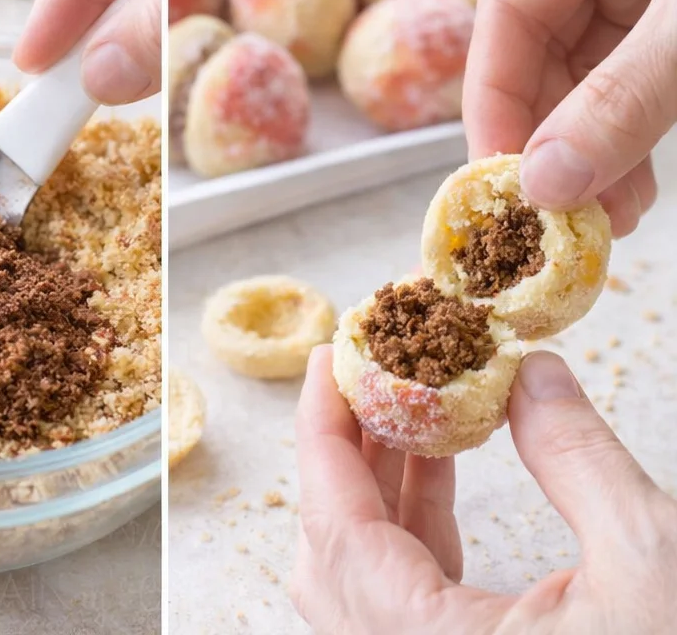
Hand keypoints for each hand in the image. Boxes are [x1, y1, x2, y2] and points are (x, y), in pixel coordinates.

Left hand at [291, 344, 676, 633]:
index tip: (328, 359)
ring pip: (373, 585)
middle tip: (371, 371)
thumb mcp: (649, 555)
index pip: (340, 536)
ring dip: (384, 488)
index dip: (323, 437)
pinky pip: (414, 607)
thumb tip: (527, 374)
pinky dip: (419, 532)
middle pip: (340, 562)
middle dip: (348, 455)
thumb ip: (574, 456)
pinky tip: (445, 467)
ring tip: (411, 402)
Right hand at [463, 0, 676, 235]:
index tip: (501, 177)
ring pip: (595, 74)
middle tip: (555, 216)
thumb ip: (627, 98)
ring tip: (604, 221)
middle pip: (547, 47)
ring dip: (594, 150)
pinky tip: (630, 191)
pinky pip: (640, 82)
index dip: (496, 95)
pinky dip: (633, 136)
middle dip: (552, 137)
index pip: (511, 4)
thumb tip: (547, 183)